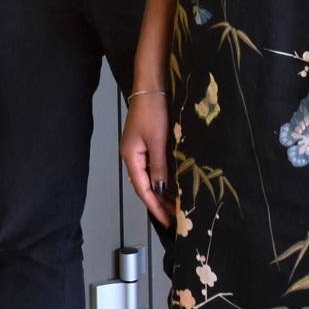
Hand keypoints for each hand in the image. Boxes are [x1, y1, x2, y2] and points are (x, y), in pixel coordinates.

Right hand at [120, 93, 175, 225]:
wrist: (151, 86)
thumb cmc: (153, 112)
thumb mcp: (157, 140)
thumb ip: (159, 166)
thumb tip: (160, 190)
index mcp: (131, 157)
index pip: (143, 189)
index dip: (154, 206)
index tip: (167, 221)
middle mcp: (133, 156)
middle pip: (145, 185)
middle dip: (159, 202)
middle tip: (176, 218)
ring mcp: (139, 150)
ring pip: (151, 178)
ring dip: (163, 192)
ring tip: (177, 207)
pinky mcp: (147, 143)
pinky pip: (154, 168)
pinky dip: (164, 179)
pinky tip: (175, 186)